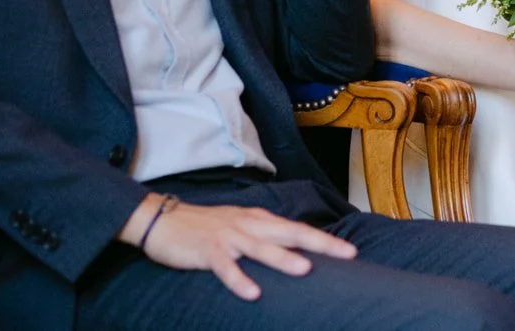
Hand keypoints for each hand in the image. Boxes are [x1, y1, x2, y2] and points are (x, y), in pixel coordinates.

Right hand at [130, 199, 355, 301]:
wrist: (163, 220)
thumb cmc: (205, 228)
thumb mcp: (240, 228)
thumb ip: (264, 238)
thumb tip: (293, 252)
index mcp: (259, 220)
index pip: (298, 229)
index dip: (325, 240)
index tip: (351, 252)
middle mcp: (248, 225)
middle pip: (290, 233)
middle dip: (320, 243)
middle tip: (346, 254)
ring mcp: (229, 236)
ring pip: (260, 248)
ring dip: (283, 258)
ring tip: (305, 270)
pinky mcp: (207, 250)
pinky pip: (225, 266)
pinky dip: (239, 279)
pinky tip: (253, 293)